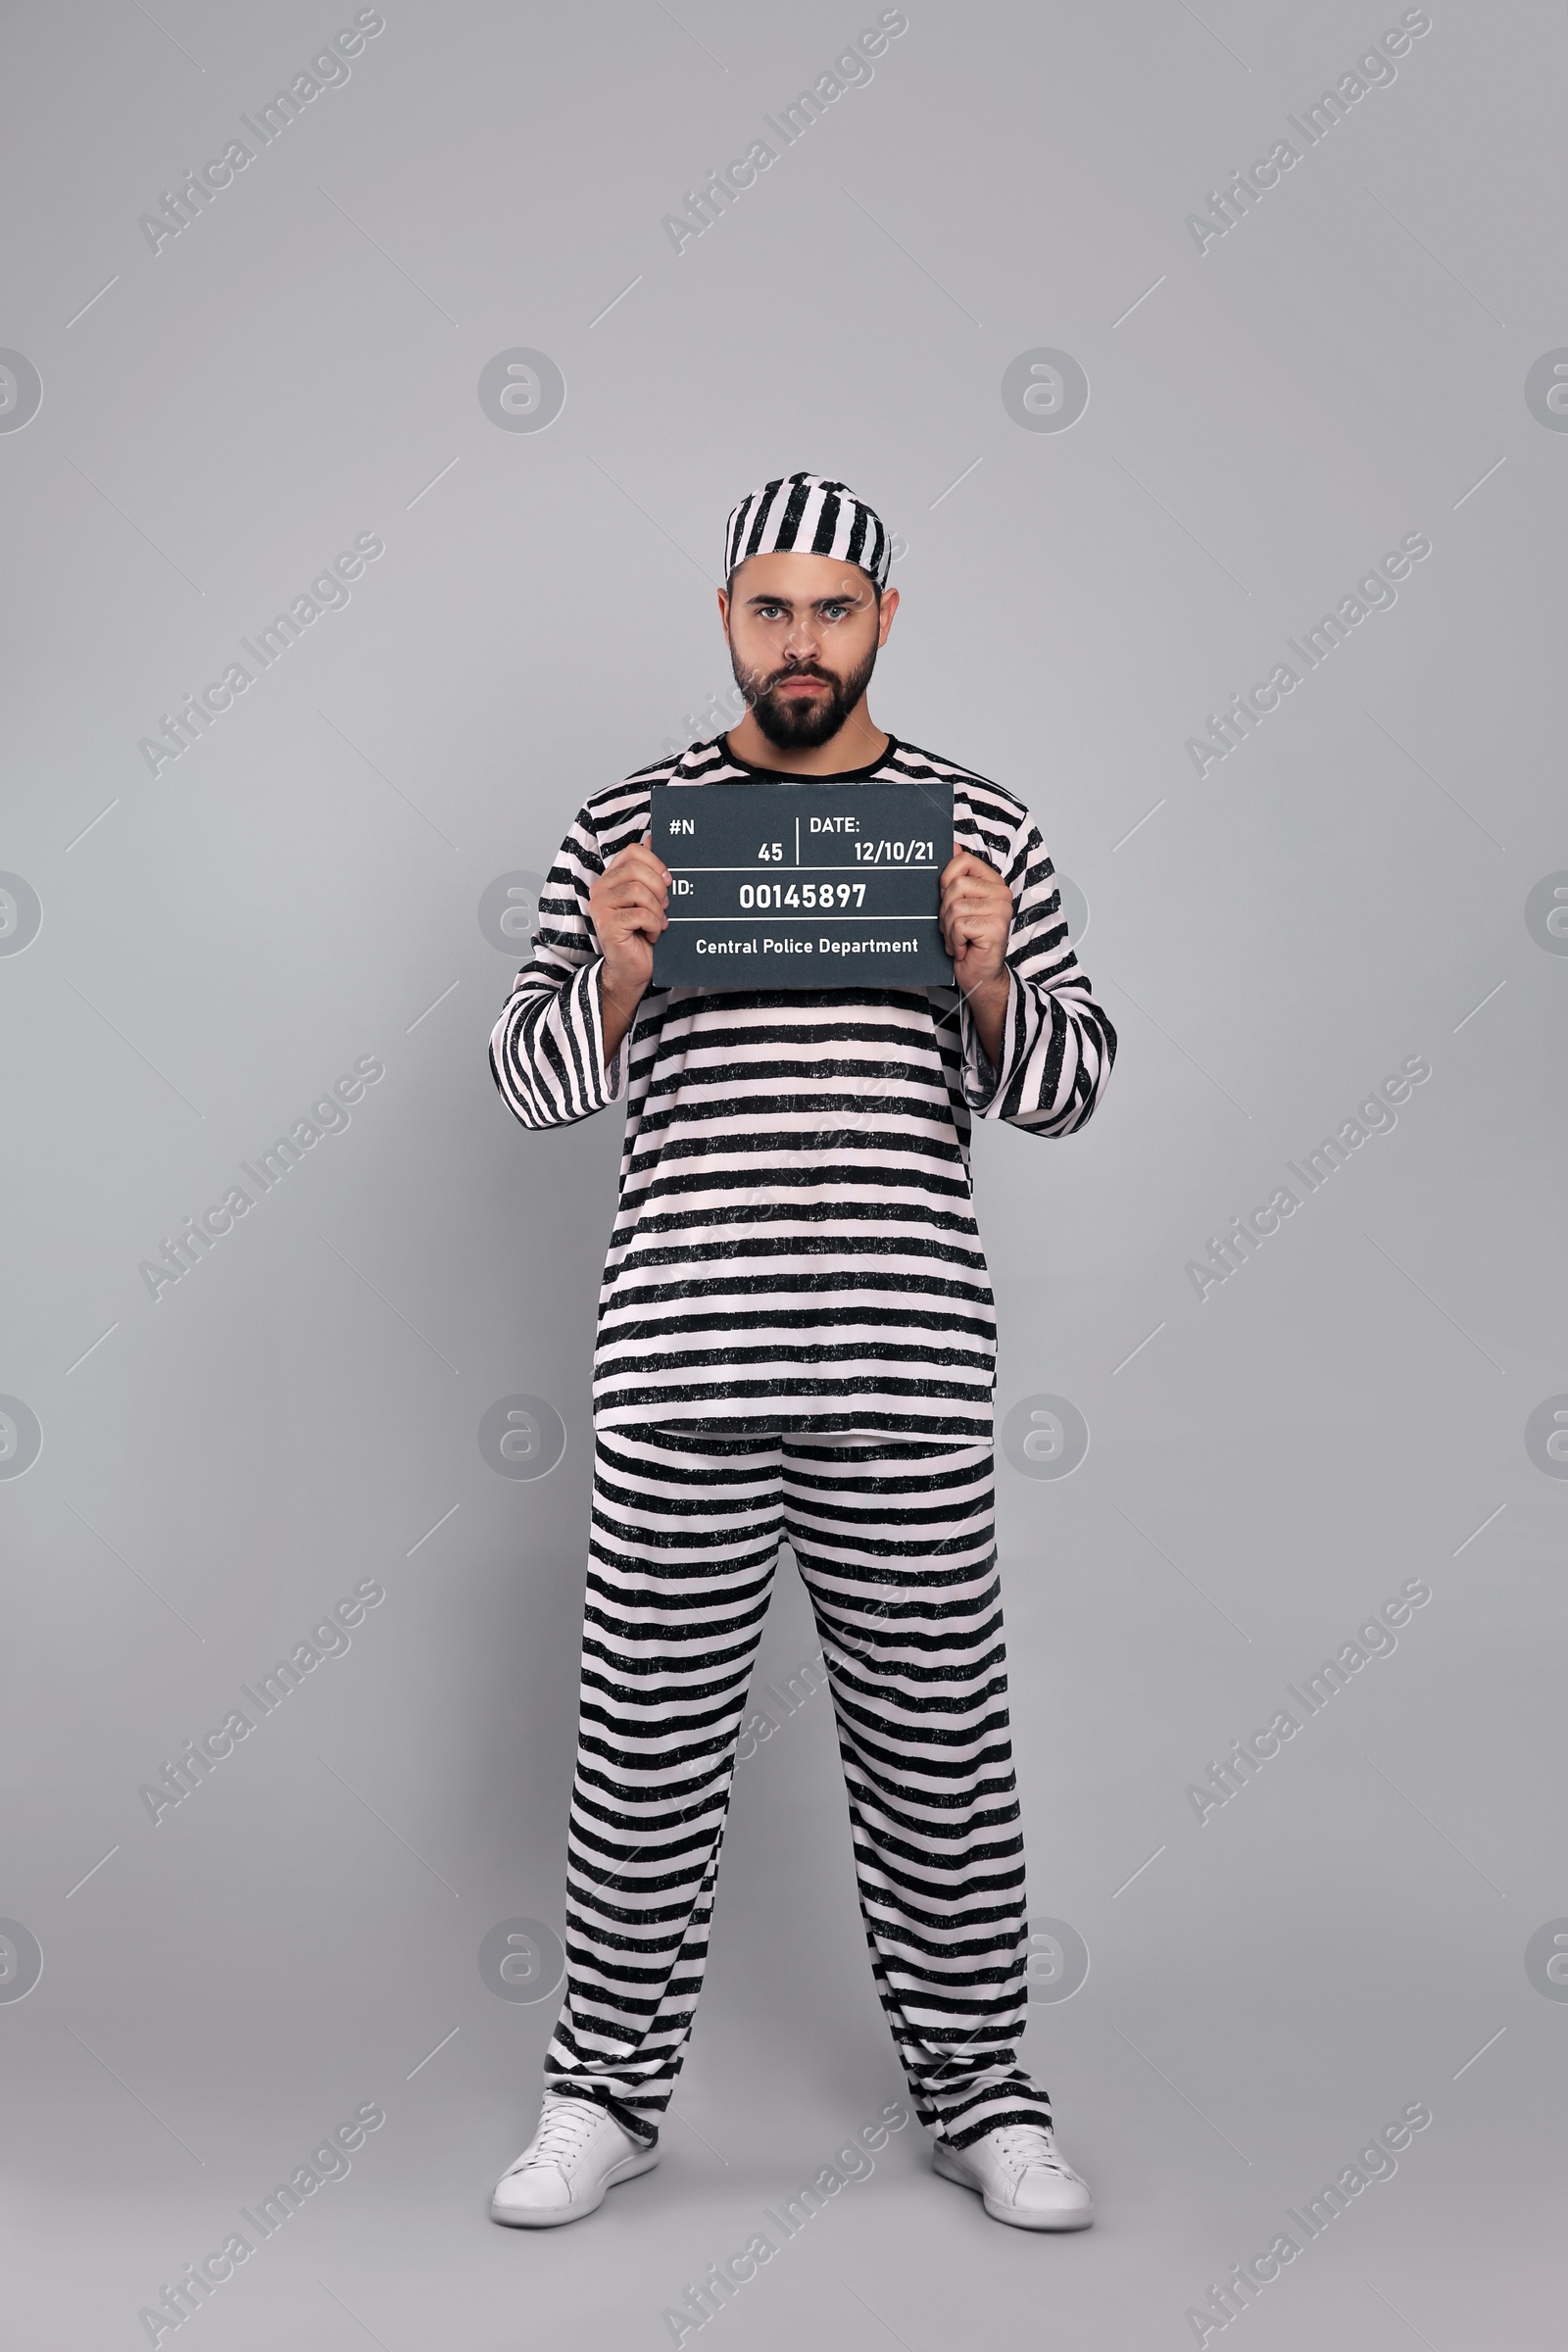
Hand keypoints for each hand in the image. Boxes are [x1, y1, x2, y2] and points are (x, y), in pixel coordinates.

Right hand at [588, 834, 668, 1054]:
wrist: (634, 969)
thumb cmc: (643, 934)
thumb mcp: (650, 898)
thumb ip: (648, 871)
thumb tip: (653, 838)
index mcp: (611, 879)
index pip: (633, 852)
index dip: (656, 863)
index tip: (667, 882)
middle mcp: (601, 889)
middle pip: (636, 869)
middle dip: (659, 888)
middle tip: (665, 906)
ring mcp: (600, 907)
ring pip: (639, 891)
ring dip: (657, 909)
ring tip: (657, 923)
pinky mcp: (607, 925)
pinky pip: (640, 914)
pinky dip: (654, 924)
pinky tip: (653, 934)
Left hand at [939, 840, 1012, 1067]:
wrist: (979, 976)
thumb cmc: (967, 941)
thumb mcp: (958, 904)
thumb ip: (956, 876)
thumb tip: (951, 843)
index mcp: (993, 883)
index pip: (963, 860)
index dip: (946, 878)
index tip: (947, 897)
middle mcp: (1001, 893)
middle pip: (954, 884)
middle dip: (944, 910)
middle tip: (953, 927)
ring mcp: (1000, 910)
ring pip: (954, 906)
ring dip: (948, 928)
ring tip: (959, 939)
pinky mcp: (995, 927)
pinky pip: (959, 924)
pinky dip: (954, 940)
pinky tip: (964, 948)